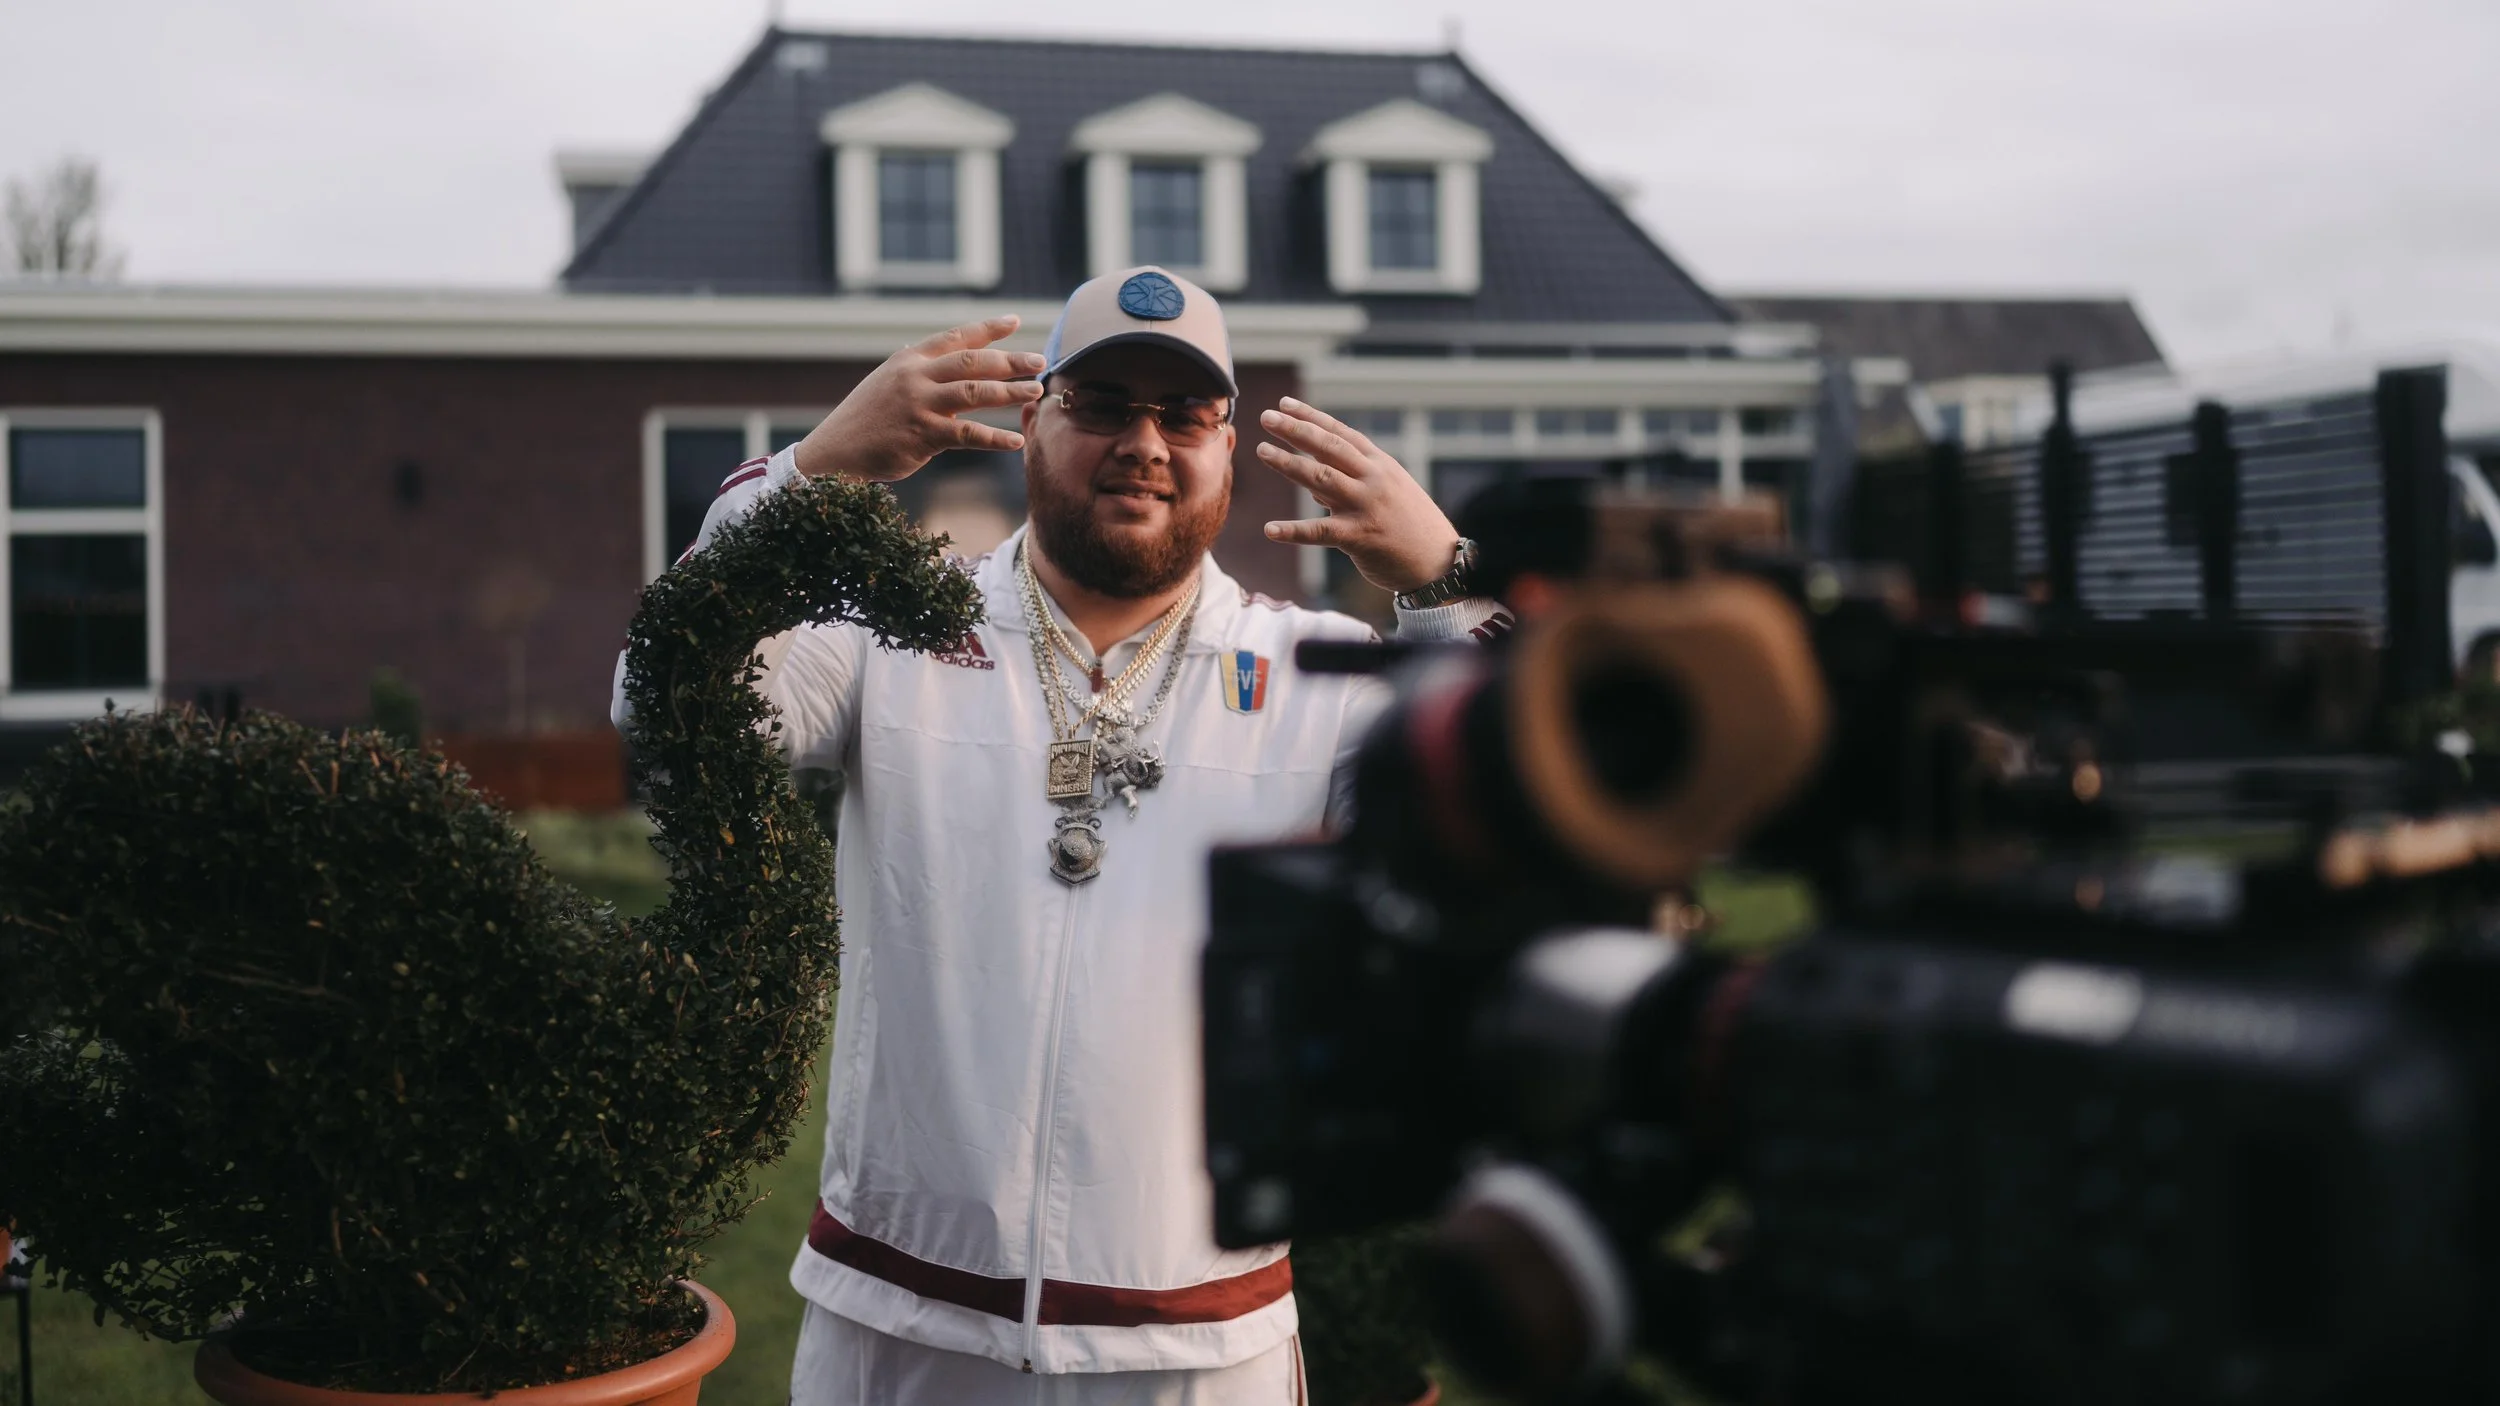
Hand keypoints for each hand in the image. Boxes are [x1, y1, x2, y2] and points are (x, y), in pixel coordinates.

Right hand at [793, 315, 1046, 481]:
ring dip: (1010, 391)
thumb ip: (913, 368)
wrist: (835, 451)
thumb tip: (926, 349)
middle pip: (972, 361)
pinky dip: (995, 438)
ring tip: (1036, 390)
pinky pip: (968, 435)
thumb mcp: (885, 382)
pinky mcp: (922, 435)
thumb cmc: (865, 419)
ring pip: (975, 392)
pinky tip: (1016, 441)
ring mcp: (919, 404)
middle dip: (1010, 359)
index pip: (956, 336)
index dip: (988, 328)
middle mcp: (915, 376)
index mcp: (909, 359)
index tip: (1016, 321)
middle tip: (1039, 361)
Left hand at [1255, 398, 1461, 593]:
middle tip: (1266, 417)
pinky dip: (1293, 531)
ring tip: (1262, 450)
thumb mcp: (1388, 492)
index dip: (1311, 417)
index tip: (1284, 403)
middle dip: (1295, 430)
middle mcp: (1373, 479)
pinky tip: (1270, 530)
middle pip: (1328, 448)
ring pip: (1320, 479)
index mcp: (1380, 464)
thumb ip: (1348, 482)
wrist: (1439, 562)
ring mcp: (1366, 506)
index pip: (1341, 433)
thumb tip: (1310, 482)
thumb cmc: (1411, 526)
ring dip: (1288, 463)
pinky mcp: (1359, 536)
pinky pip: (1320, 532)